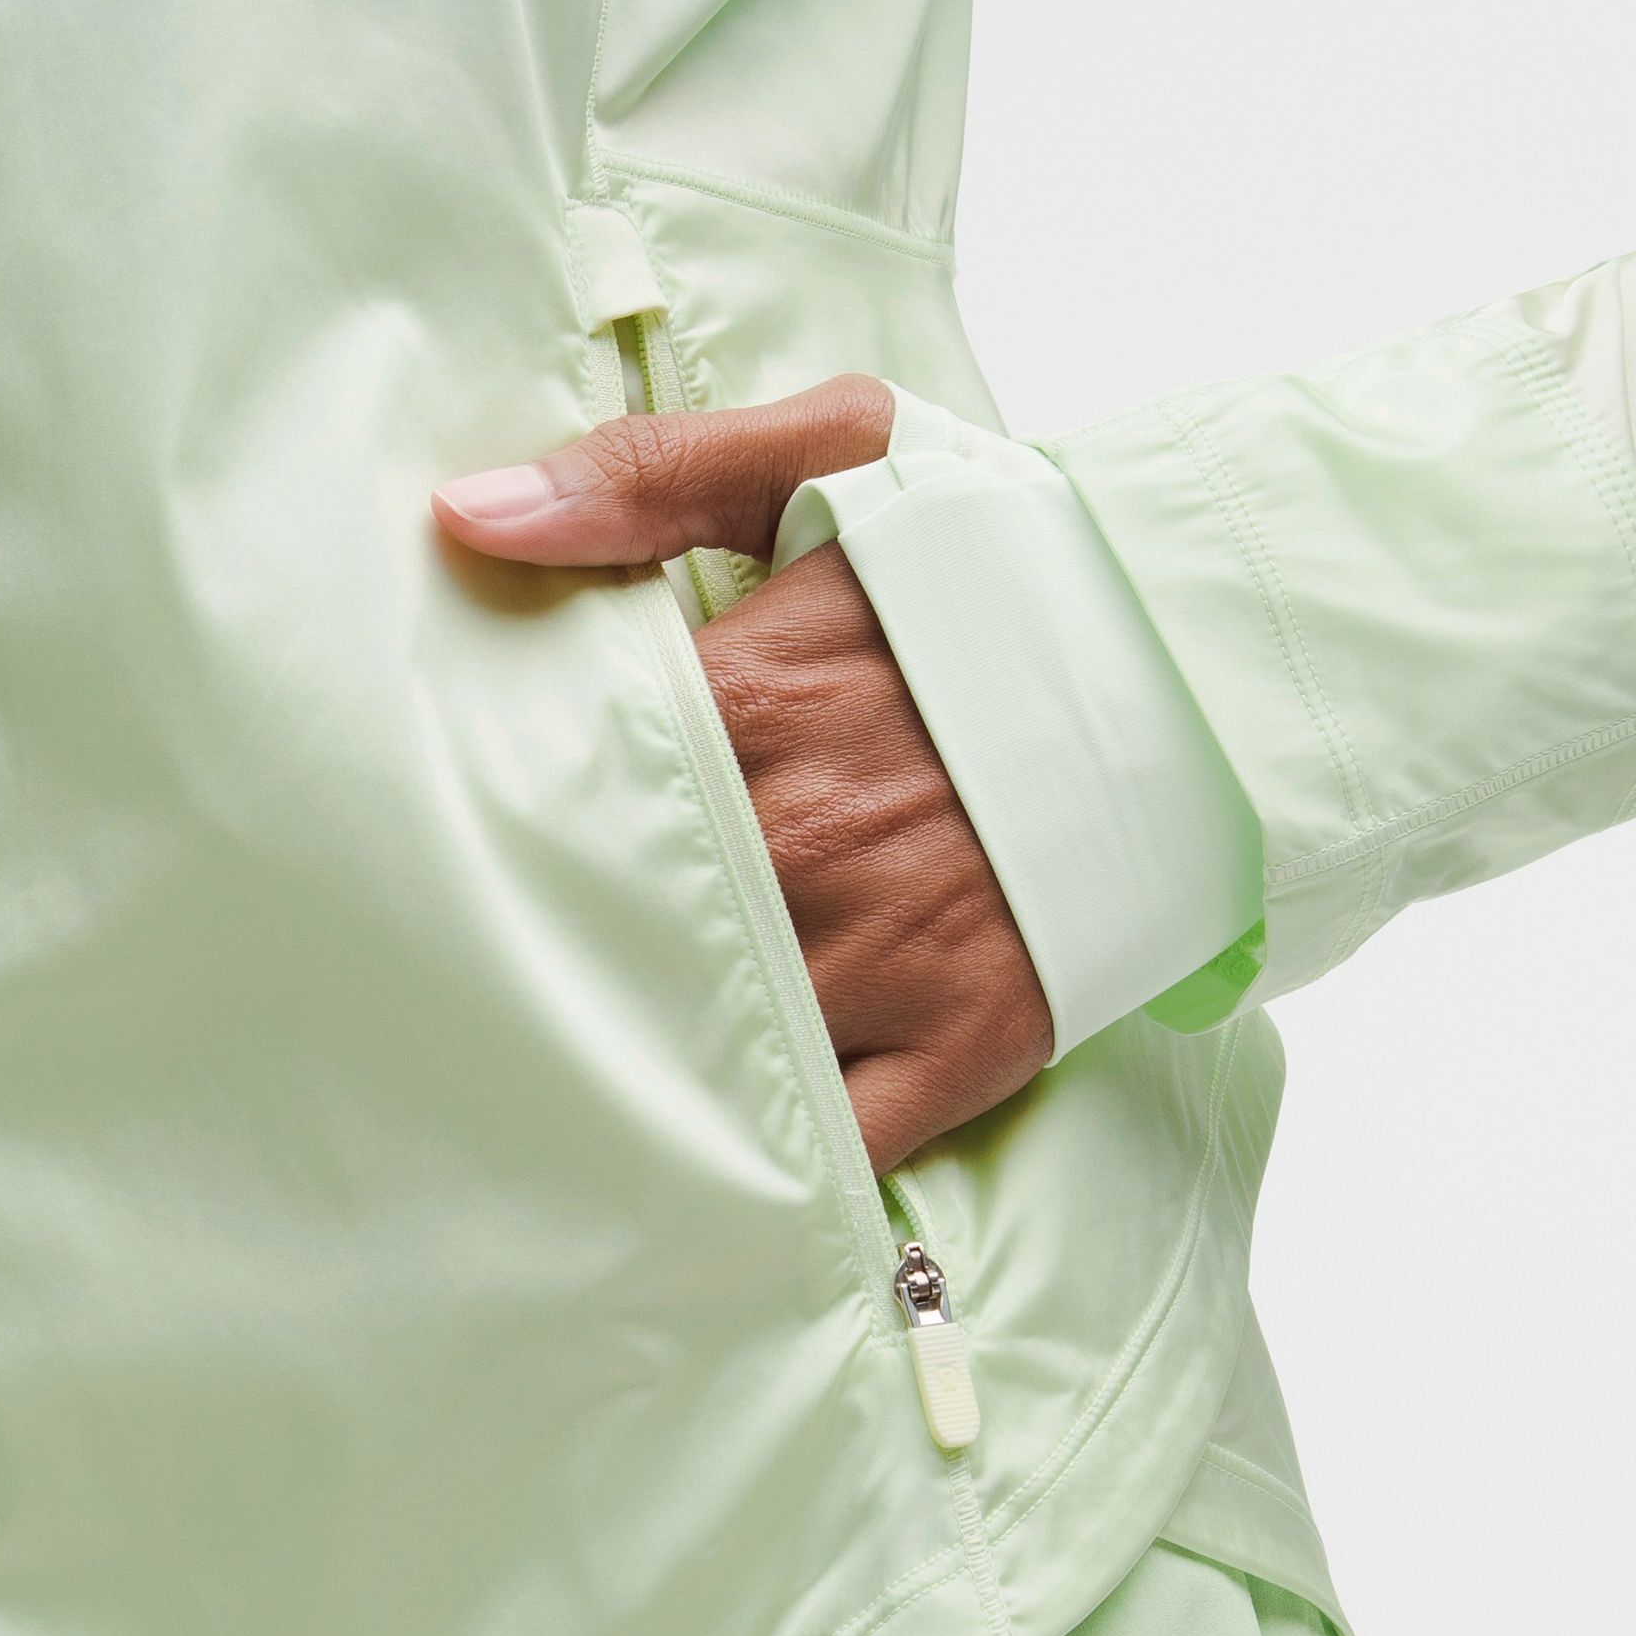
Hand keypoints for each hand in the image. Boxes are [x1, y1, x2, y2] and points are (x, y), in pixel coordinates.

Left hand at [432, 375, 1053, 1170]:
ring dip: (617, 1071)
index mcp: (754, 703)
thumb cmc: (1005, 566)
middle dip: (527, 953)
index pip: (563, 782)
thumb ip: (647, 476)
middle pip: (610, 927)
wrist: (1202, 669)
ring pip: (701, 1049)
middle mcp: (804, 844)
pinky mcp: (961, 1045)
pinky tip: (677, 1176)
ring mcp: (886, 956)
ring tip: (520, 1101)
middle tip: (435, 987)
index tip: (433, 838)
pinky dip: (752, 1168)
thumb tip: (469, 520)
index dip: (496, 817)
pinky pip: (828, 1146)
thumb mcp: (841, 459)